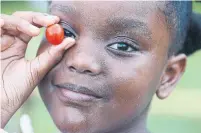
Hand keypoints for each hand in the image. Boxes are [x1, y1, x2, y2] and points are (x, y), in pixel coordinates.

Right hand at [0, 11, 74, 126]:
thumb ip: (52, 55)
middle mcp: (8, 40)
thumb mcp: (37, 69)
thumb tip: (71, 41)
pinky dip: (0, 23)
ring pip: (9, 21)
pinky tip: (6, 25)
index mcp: (19, 45)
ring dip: (22, 23)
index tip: (57, 21)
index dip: (44, 21)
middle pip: (21, 19)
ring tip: (35, 32)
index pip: (32, 26)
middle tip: (51, 21)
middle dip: (36, 18)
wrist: (1, 103)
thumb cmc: (16, 89)